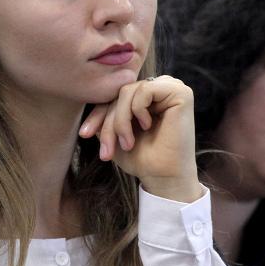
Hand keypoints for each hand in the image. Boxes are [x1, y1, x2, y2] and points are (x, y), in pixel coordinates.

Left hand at [79, 75, 202, 202]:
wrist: (163, 178)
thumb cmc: (142, 158)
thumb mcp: (114, 133)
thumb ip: (104, 114)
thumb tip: (87, 96)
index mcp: (147, 95)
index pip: (114, 95)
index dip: (98, 113)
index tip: (84, 134)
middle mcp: (159, 87)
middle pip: (120, 93)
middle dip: (108, 123)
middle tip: (107, 151)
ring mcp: (171, 87)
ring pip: (128, 91)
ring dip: (121, 120)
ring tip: (127, 144)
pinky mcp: (180, 92)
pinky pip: (144, 90)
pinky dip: (138, 110)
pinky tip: (147, 126)